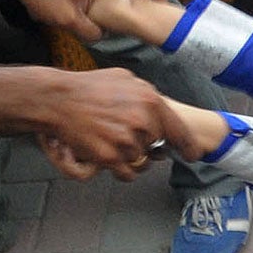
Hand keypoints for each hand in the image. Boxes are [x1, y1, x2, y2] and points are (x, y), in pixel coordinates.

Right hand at [34, 67, 182, 180]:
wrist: (59, 100)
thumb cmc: (90, 87)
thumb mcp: (126, 79)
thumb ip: (147, 95)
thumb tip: (160, 109)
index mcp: (151, 101)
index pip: (179, 131)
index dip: (189, 146)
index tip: (193, 155)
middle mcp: (143, 122)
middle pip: (158, 147)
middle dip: (147, 145)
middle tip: (127, 136)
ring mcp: (126, 142)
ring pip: (142, 161)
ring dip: (132, 157)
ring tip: (113, 141)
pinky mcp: (109, 157)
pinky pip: (127, 173)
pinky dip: (121, 169)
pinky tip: (111, 156)